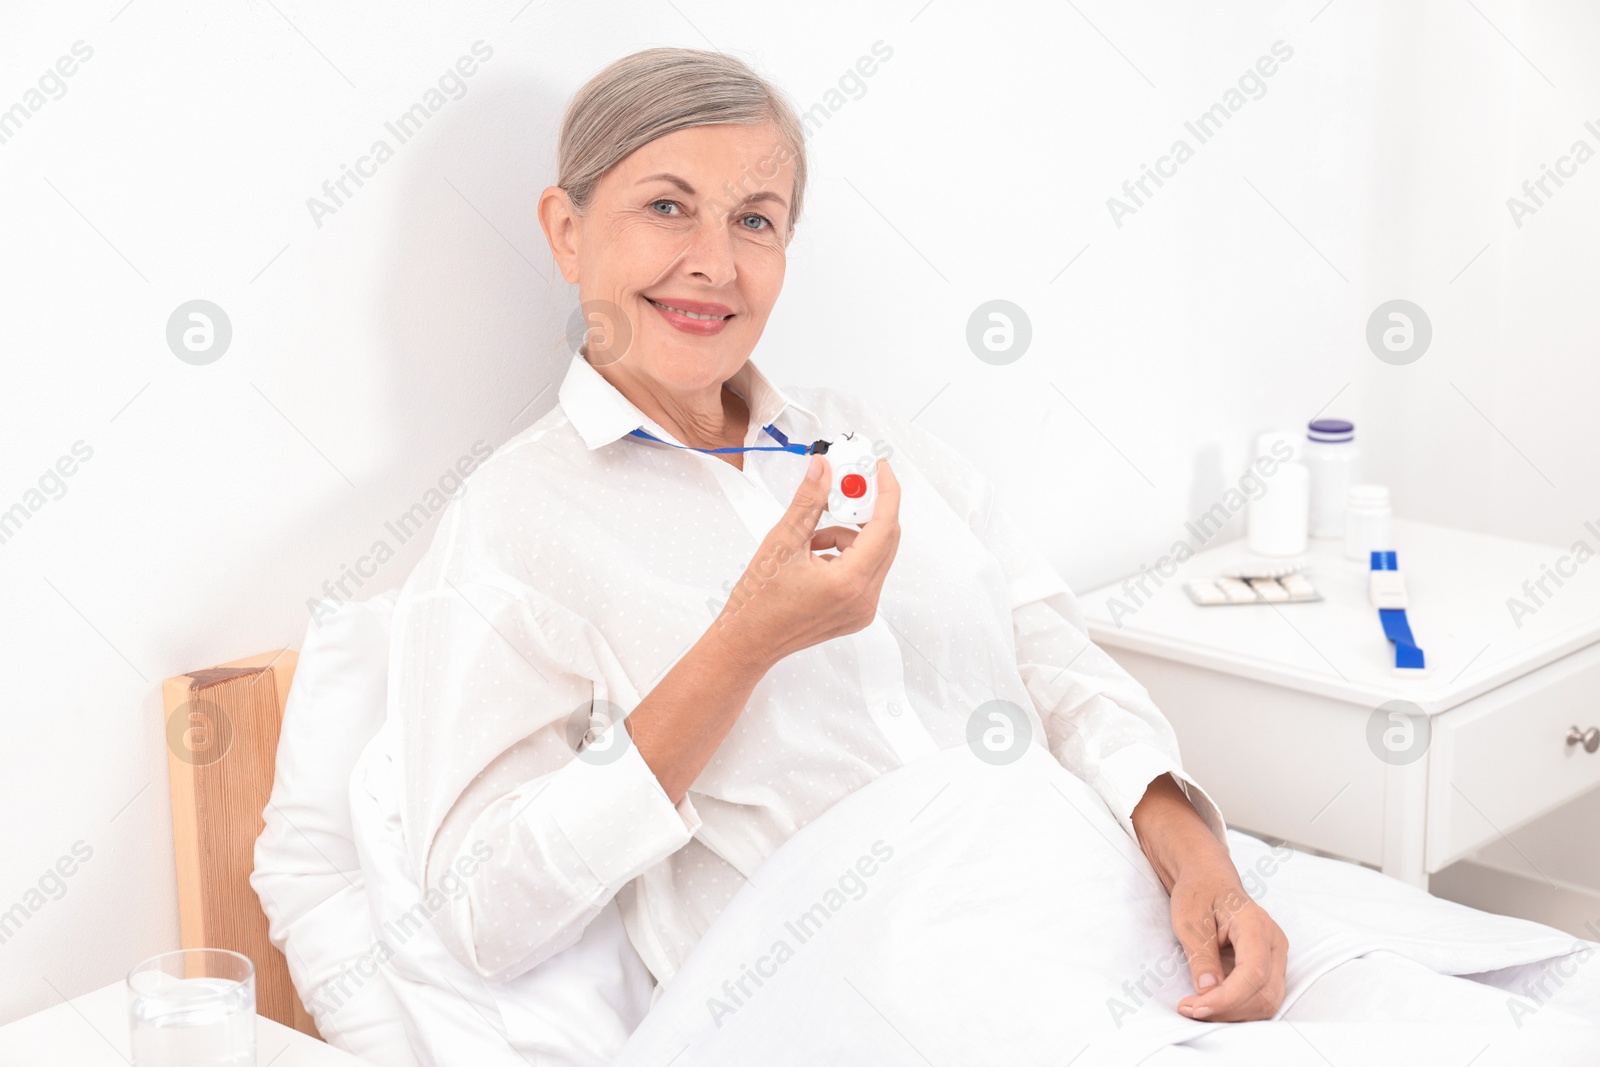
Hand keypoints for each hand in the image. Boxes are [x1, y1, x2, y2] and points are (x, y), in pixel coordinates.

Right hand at [713, 454, 901, 669]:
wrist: (748, 640)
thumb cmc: (759, 601)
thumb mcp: (783, 542)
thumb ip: (808, 501)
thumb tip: (823, 468)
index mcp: (849, 582)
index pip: (885, 526)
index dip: (886, 492)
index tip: (879, 468)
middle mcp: (864, 599)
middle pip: (885, 539)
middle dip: (865, 509)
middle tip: (842, 488)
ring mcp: (863, 609)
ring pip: (873, 554)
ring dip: (848, 535)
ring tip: (810, 539)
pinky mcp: (856, 613)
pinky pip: (864, 571)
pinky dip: (845, 554)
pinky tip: (814, 557)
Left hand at [1130, 773, 1288, 1022]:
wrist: (1208, 879)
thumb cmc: (1198, 892)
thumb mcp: (1189, 921)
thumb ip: (1201, 956)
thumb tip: (1208, 992)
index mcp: (1256, 925)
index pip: (1253, 973)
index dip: (1227, 999)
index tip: (1196, 1007)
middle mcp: (1275, 943)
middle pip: (1264, 994)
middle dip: (1227, 1010)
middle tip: (1189, 1009)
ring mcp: (1276, 957)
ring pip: (1266, 1003)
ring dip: (1232, 1014)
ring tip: (1196, 1006)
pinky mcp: (1270, 968)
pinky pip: (1260, 998)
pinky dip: (1236, 1009)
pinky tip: (1209, 1003)